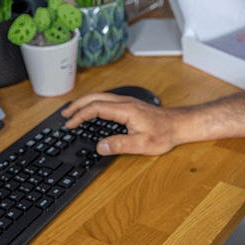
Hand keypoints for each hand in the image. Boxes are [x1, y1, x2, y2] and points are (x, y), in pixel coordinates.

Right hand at [61, 91, 183, 155]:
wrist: (179, 125)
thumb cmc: (164, 134)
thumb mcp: (142, 144)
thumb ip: (119, 145)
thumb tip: (100, 147)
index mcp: (125, 110)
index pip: (96, 108)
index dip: (80, 115)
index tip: (70, 124)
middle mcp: (125, 102)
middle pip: (94, 97)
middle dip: (77, 105)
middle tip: (64, 115)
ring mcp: (127, 102)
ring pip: (100, 97)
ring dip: (84, 103)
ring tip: (73, 112)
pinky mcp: (129, 105)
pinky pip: (106, 100)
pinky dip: (94, 104)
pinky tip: (92, 112)